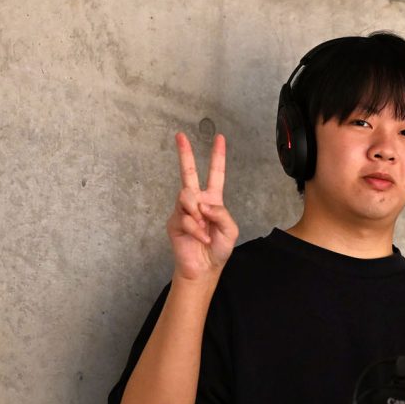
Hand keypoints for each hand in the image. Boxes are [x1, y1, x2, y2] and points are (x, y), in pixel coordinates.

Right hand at [166, 132, 238, 279]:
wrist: (204, 268)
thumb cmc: (218, 249)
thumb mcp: (230, 230)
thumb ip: (221, 213)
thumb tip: (202, 203)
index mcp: (213, 199)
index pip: (215, 174)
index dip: (218, 156)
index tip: (219, 138)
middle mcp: (197, 201)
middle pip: (189, 172)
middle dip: (185, 154)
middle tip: (180, 135)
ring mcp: (183, 210)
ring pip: (186, 196)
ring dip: (197, 213)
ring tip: (203, 228)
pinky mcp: (174, 222)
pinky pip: (185, 218)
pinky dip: (196, 230)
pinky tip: (201, 238)